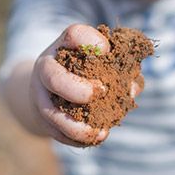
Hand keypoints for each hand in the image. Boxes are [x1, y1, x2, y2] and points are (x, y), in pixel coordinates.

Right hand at [30, 24, 110, 146]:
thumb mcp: (99, 60)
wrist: (49, 90)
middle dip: (79, 89)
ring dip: (78, 126)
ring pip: (52, 113)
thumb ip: (120, 67)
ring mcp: (41, 95)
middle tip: (102, 92)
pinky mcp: (43, 119)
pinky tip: (97, 137)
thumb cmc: (84, 70)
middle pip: (53, 77)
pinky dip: (77, 139)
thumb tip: (133, 87)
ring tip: (102, 132)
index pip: (74, 34)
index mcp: (64, 46)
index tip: (108, 51)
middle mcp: (47, 68)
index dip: (92, 41)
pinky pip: (57, 133)